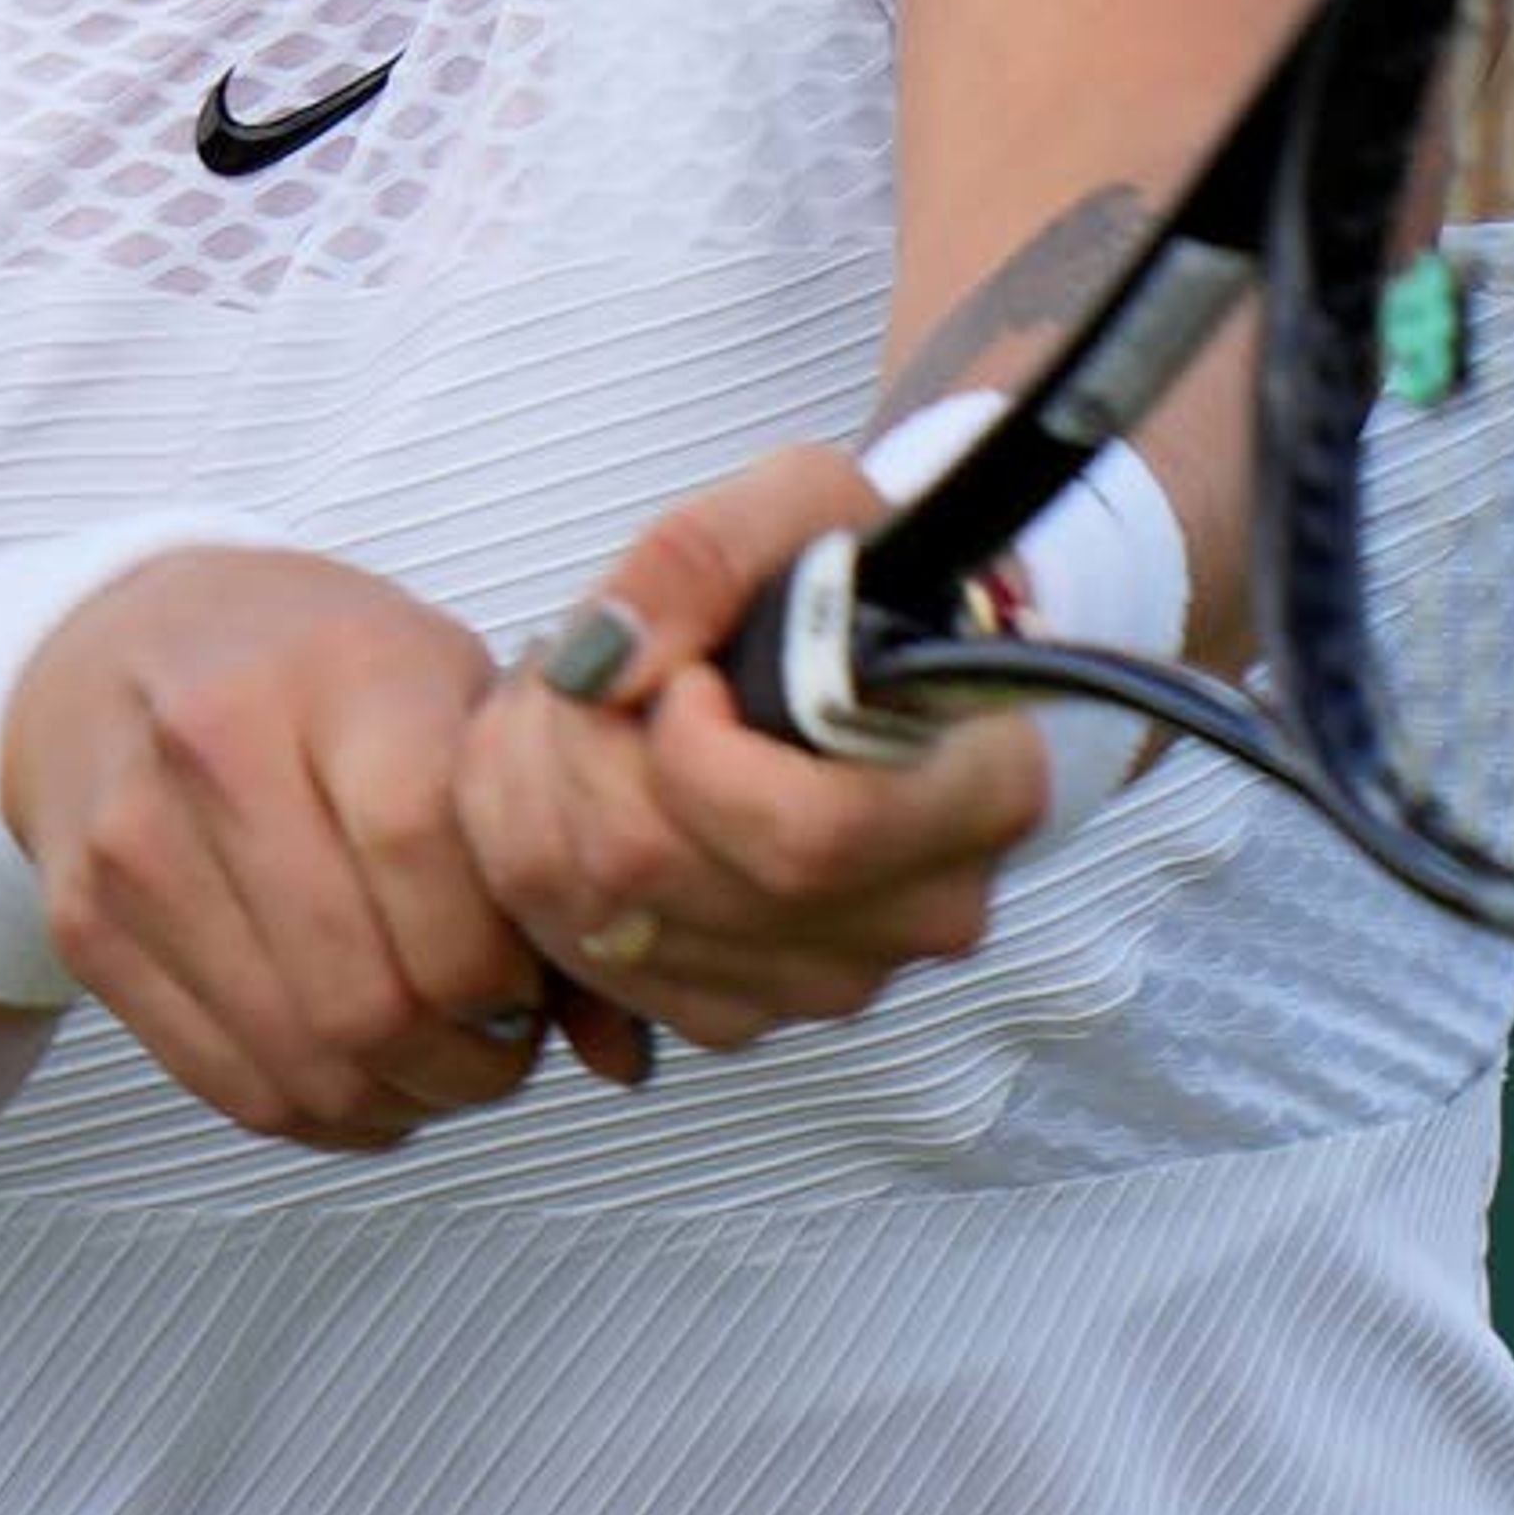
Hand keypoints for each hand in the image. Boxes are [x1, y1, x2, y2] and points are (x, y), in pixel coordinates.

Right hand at [0, 545, 641, 1150]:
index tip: (535, 972)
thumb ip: (537, 848)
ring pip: (303, 1060)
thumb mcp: (447, 691)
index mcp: (336, 669)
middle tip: (501, 1040)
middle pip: (367, 989)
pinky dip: (324, 1112)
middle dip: (466, 1056)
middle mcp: (217, 749)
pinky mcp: (89, 925)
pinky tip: (364, 1072)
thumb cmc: (314, 666)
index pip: (425, 852)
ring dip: (402, 1096)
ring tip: (440, 1058)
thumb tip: (626, 1052)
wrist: (117, 644)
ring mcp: (137, 846)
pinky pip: (231, 1084)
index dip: (502, 955)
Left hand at [456, 442, 1046, 1054]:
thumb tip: (604, 658)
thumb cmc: (858, 581)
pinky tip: (568, 779)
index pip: (805, 834)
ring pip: (600, 921)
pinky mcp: (745, 1010)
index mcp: (979, 788)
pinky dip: (533, 859)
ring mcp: (828, 981)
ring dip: (534, 793)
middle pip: (665, 874)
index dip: (693, 753)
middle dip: (573, 748)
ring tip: (570, 706)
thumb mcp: (806, 504)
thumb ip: (703, 553)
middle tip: (583, 663)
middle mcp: (915, 911)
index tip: (684, 673)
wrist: (873, 658)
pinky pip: (585, 963)